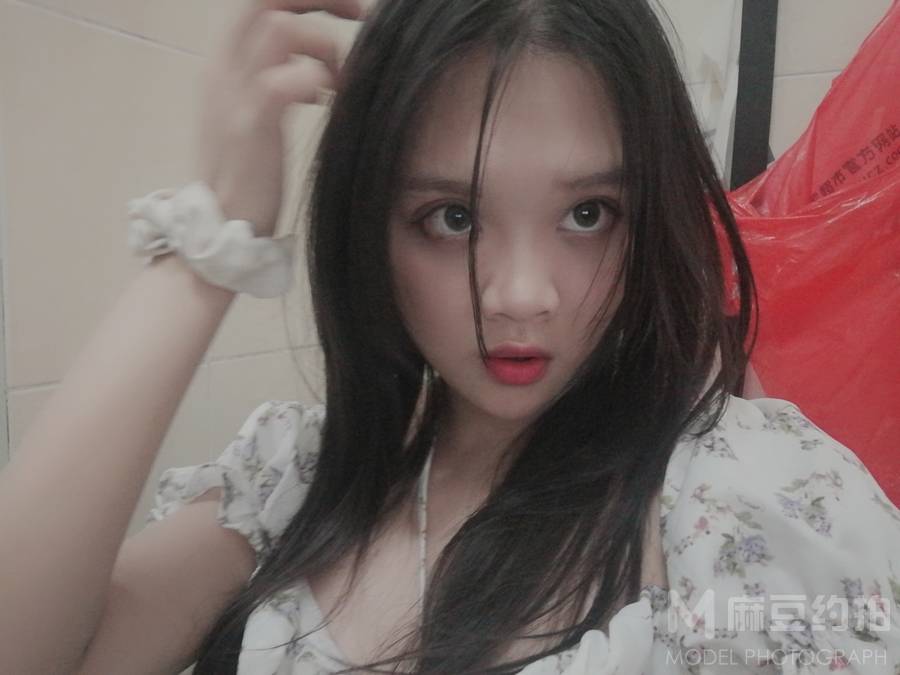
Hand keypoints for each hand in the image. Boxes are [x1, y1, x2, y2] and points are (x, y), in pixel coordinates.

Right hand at [195, 0, 365, 236]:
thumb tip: (319, 69)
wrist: (222, 229)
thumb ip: (280, 82)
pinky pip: (285, 80)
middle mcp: (223, 68)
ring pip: (280, 27)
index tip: (350, 11)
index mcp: (225, 63)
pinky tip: (327, 104)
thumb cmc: (249, 178)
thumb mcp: (258, 117)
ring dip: (325, 46)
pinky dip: (317, 82)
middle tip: (362, 16)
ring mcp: (233, 94)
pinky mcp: (250, 125)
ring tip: (340, 84)